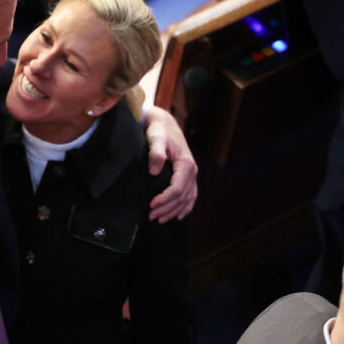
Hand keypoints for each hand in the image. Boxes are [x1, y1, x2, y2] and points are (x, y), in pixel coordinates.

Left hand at [145, 106, 197, 222]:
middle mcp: (192, 170)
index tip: (151, 205)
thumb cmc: (159, 130)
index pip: (177, 188)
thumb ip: (155, 153)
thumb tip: (154, 171)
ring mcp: (192, 174)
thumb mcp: (155, 138)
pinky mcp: (188, 175)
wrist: (165, 123)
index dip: (164, 199)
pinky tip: (179, 216)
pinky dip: (186, 207)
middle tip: (151, 216)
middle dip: (167, 209)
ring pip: (186, 199)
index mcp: (186, 164)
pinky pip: (191, 195)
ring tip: (160, 219)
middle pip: (181, 197)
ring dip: (174, 211)